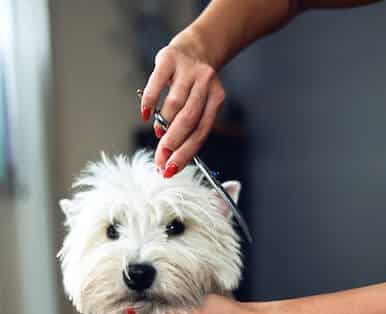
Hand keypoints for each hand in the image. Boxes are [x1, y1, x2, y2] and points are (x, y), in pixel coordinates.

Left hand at [129, 295, 245, 313]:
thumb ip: (157, 306)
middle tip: (137, 286)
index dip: (126, 308)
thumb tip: (132, 304)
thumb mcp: (185, 305)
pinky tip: (166, 300)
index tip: (119, 293)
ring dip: (151, 308)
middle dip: (139, 307)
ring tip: (153, 291)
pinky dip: (161, 313)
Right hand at [140, 32, 225, 175]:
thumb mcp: (199, 105)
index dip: (185, 154)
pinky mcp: (169, 59)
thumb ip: (187, 128)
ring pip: (175, 104)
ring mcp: (188, 70)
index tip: (170, 169)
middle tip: (160, 159)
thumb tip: (167, 157)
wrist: (196, 48)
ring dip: (163, 124)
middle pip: (189, 120)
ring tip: (157, 134)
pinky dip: (149, 102)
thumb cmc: (194, 85)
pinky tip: (145, 115)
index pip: (200, 133)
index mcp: (216, 99)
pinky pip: (156, 84)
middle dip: (173, 144)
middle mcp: (205, 83)